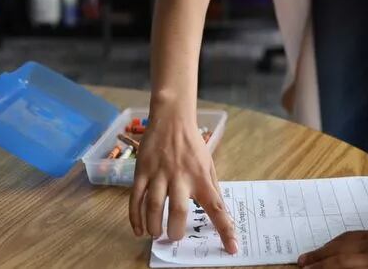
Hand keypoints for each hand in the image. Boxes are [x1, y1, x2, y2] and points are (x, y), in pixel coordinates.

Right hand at [129, 107, 237, 253]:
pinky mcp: (142, 171)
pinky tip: (139, 230)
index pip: (217, 207)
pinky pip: (136, 198)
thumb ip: (212, 188)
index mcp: (201, 177)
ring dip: (154, 225)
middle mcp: (181, 177)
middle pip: (178, 210)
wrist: (172, 118)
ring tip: (156, 234)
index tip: (232, 248)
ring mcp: (159, 174)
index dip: (225, 229)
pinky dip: (135, 217)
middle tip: (174, 236)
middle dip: (175, 231)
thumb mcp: (208, 165)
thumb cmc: (192, 144)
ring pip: (154, 206)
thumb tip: (220, 210)